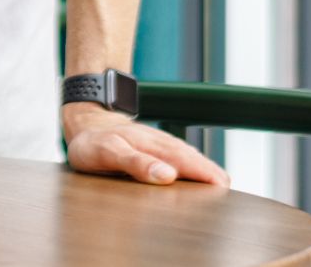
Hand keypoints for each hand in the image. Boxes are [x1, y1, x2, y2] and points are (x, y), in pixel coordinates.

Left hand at [62, 105, 229, 188]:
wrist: (82, 120)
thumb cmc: (91, 142)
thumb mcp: (107, 153)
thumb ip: (135, 164)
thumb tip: (167, 176)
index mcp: (150, 145)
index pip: (185, 161)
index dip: (204, 174)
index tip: (222, 187)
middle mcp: (156, 141)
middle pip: (190, 157)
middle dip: (210, 172)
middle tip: (228, 190)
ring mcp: (155, 141)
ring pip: (185, 154)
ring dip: (203, 167)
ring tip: (219, 182)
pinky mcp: (151, 144)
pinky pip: (177, 152)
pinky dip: (191, 162)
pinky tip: (195, 170)